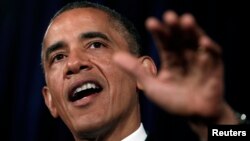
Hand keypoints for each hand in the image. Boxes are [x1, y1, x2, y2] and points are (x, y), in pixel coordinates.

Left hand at [113, 11, 234, 119]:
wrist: (196, 116)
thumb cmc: (174, 101)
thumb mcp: (152, 86)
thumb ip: (136, 70)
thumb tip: (115, 56)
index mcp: (171, 59)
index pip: (164, 42)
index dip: (159, 32)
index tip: (151, 22)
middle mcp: (184, 55)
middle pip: (180, 37)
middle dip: (175, 27)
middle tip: (169, 16)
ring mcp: (200, 59)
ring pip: (196, 40)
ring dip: (192, 30)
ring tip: (185, 20)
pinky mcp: (215, 66)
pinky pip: (214, 54)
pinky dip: (210, 48)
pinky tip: (202, 42)